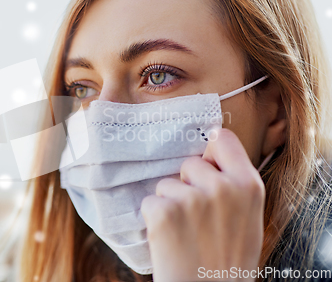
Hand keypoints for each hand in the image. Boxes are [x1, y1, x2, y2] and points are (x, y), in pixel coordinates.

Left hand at [141, 128, 264, 280]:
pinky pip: (150, 202)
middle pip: (189, 164)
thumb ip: (234, 184)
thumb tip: (214, 147)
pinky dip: (154, 219)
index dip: (211, 151)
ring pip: (166, 184)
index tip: (205, 159)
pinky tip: (170, 239)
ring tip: (185, 233)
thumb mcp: (248, 218)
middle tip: (198, 218)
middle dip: (187, 184)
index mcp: (248, 185)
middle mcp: (222, 187)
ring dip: (169, 204)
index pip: (223, 140)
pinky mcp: (164, 212)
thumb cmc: (227, 260)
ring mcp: (191, 199)